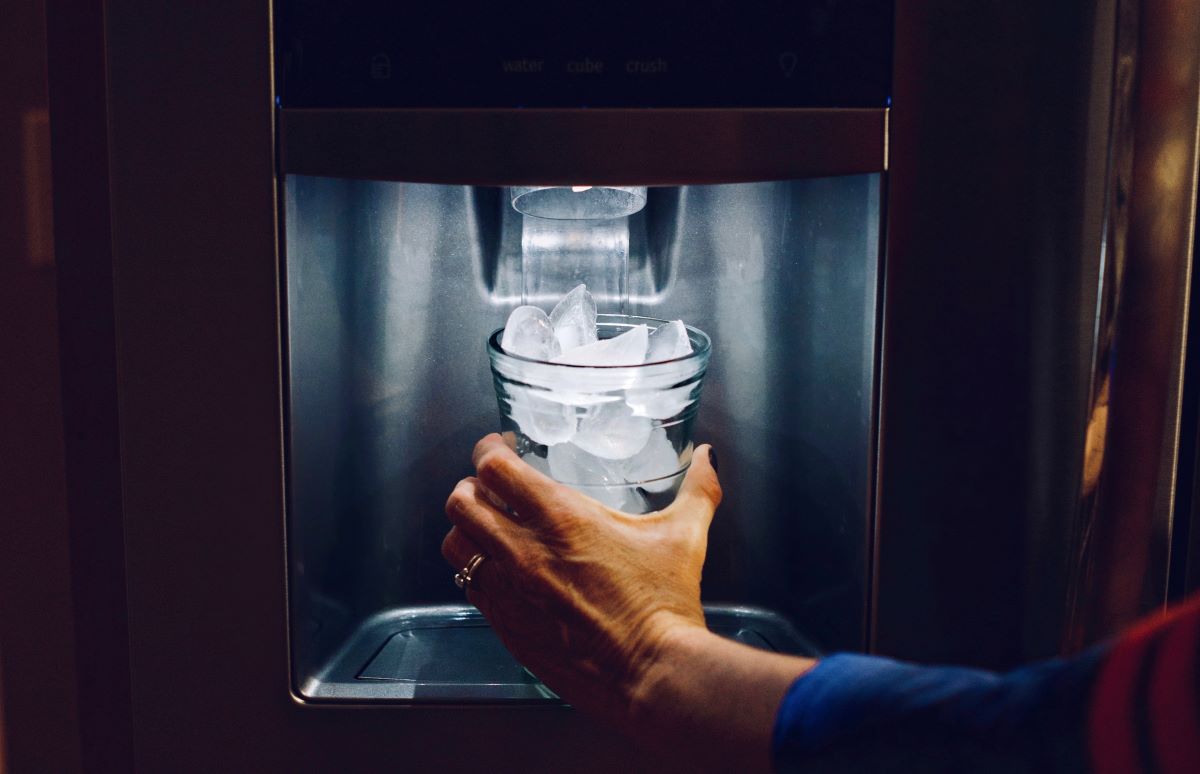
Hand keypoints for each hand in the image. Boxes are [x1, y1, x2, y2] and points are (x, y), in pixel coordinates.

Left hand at [441, 433, 720, 726]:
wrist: (652, 674)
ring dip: (466, 529)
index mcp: (561, 518)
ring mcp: (509, 591)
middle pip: (461, 501)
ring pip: (455, 544)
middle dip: (471, 486)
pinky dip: (476, 571)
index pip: (494, 468)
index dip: (488, 451)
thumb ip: (697, 490)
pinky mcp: (506, 626)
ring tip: (486, 526)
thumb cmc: (664, 605)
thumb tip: (708, 459)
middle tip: (489, 486)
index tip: (499, 448)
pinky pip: (469, 588)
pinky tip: (500, 571)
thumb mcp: (683, 537)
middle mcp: (523, 551)